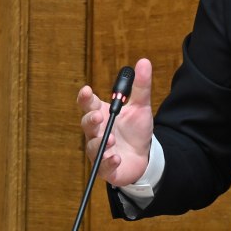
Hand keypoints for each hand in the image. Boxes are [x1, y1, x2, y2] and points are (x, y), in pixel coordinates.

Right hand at [77, 57, 154, 186]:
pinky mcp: (106, 168)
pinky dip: (108, 162)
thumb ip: (141, 87)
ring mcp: (99, 150)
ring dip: (100, 142)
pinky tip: (116, 158)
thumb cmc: (136, 130)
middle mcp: (96, 132)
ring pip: (93, 146)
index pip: (88, 104)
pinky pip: (103, 166)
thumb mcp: (141, 107)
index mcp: (101, 114)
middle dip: (90, 120)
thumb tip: (143, 62)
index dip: (85, 97)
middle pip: (86, 124)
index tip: (87, 90)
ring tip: (110, 138)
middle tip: (98, 116)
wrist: (145, 157)